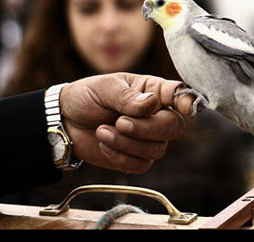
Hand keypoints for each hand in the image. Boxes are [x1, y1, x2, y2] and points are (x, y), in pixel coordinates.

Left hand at [59, 73, 195, 172]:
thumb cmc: (87, 96)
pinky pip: (140, 165)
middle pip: (174, 127)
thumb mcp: (104, 88)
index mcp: (153, 91)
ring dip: (127, 143)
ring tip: (102, 131)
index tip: (188, 109)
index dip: (188, 101)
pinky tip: (104, 142)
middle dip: (147, 129)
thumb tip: (151, 104)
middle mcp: (157, 115)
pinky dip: (119, 156)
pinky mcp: (135, 158)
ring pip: (157, 149)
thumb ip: (127, 96)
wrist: (64, 121)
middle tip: (119, 122)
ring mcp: (148, 138)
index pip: (178, 94)